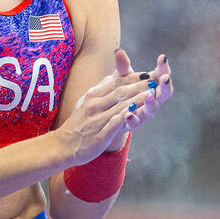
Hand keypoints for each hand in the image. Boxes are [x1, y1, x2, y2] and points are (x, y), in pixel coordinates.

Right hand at [59, 49, 172, 164]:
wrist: (64, 145)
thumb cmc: (79, 123)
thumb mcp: (88, 102)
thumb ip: (102, 90)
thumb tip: (113, 77)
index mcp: (93, 94)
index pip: (116, 82)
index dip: (133, 77)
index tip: (147, 73)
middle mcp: (95, 104)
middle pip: (121, 91)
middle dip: (139, 85)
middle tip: (155, 80)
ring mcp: (97, 119)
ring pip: (120, 104)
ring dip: (138, 97)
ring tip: (152, 92)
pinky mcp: (100, 134)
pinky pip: (115, 122)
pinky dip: (127, 115)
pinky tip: (137, 110)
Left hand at [122, 52, 172, 133]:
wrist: (111, 114)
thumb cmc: (123, 92)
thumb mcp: (122, 77)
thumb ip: (122, 66)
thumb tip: (118, 51)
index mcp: (153, 86)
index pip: (162, 75)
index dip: (164, 68)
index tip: (162, 58)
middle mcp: (153, 100)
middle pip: (164, 94)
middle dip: (165, 86)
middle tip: (165, 78)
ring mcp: (144, 113)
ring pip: (151, 109)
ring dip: (151, 102)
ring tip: (149, 95)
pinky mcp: (134, 124)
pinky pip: (135, 123)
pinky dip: (133, 118)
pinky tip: (128, 114)